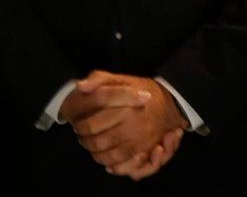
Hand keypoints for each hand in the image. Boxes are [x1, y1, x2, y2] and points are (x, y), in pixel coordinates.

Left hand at [68, 71, 185, 177]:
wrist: (170, 100)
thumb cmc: (141, 88)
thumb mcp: (120, 78)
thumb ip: (99, 80)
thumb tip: (80, 87)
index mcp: (124, 109)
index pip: (94, 124)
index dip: (81, 127)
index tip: (76, 126)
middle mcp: (134, 127)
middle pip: (102, 142)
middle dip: (87, 143)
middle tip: (82, 140)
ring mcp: (143, 140)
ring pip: (115, 156)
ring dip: (99, 157)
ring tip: (92, 151)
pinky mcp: (151, 150)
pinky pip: (133, 166)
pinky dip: (119, 168)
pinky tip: (109, 164)